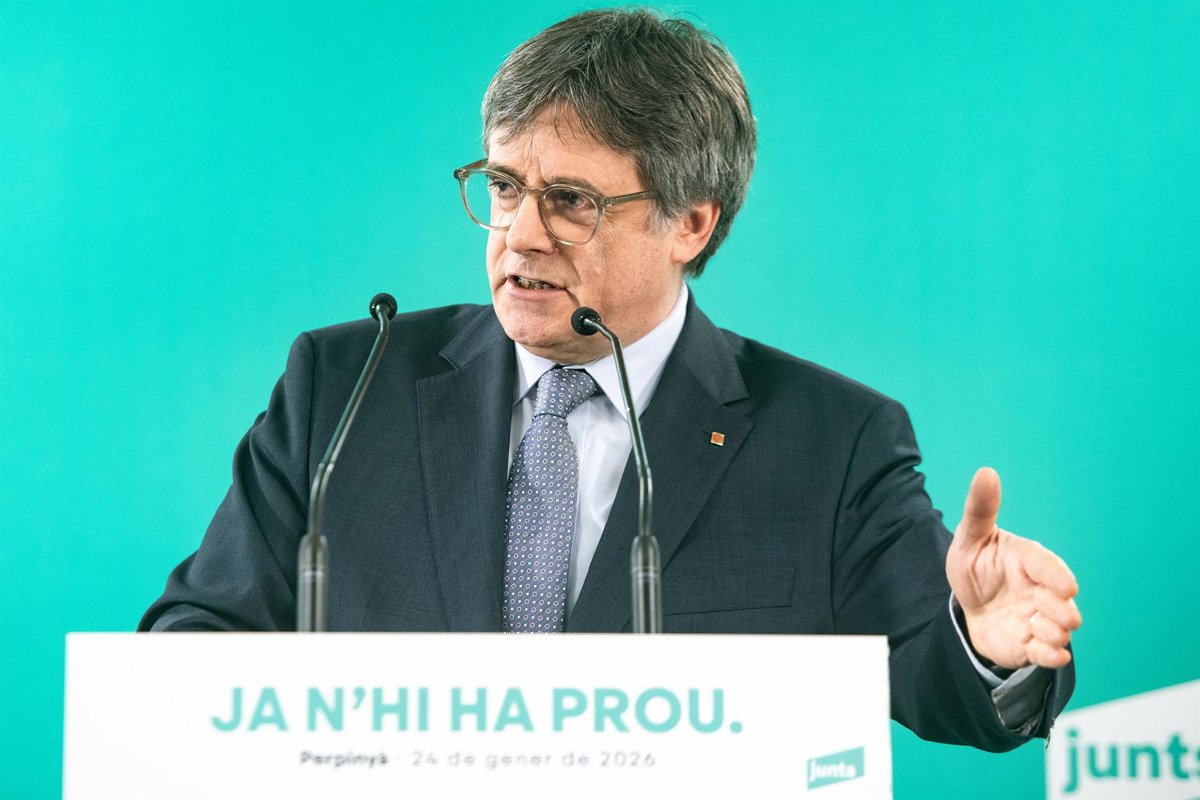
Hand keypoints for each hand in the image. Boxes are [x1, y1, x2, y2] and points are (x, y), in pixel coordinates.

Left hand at [946, 467, 1081, 669]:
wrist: (969, 605)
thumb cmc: (976, 565)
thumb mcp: (971, 537)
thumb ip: (980, 509)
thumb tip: (986, 472)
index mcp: (1029, 560)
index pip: (1047, 565)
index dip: (1057, 576)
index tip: (1067, 587)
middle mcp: (1041, 591)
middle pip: (1060, 603)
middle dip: (1063, 610)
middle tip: (1065, 616)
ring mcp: (1038, 619)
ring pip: (1057, 631)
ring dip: (1054, 634)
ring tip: (1041, 631)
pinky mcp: (1031, 645)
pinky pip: (1046, 653)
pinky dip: (1050, 656)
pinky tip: (1051, 654)